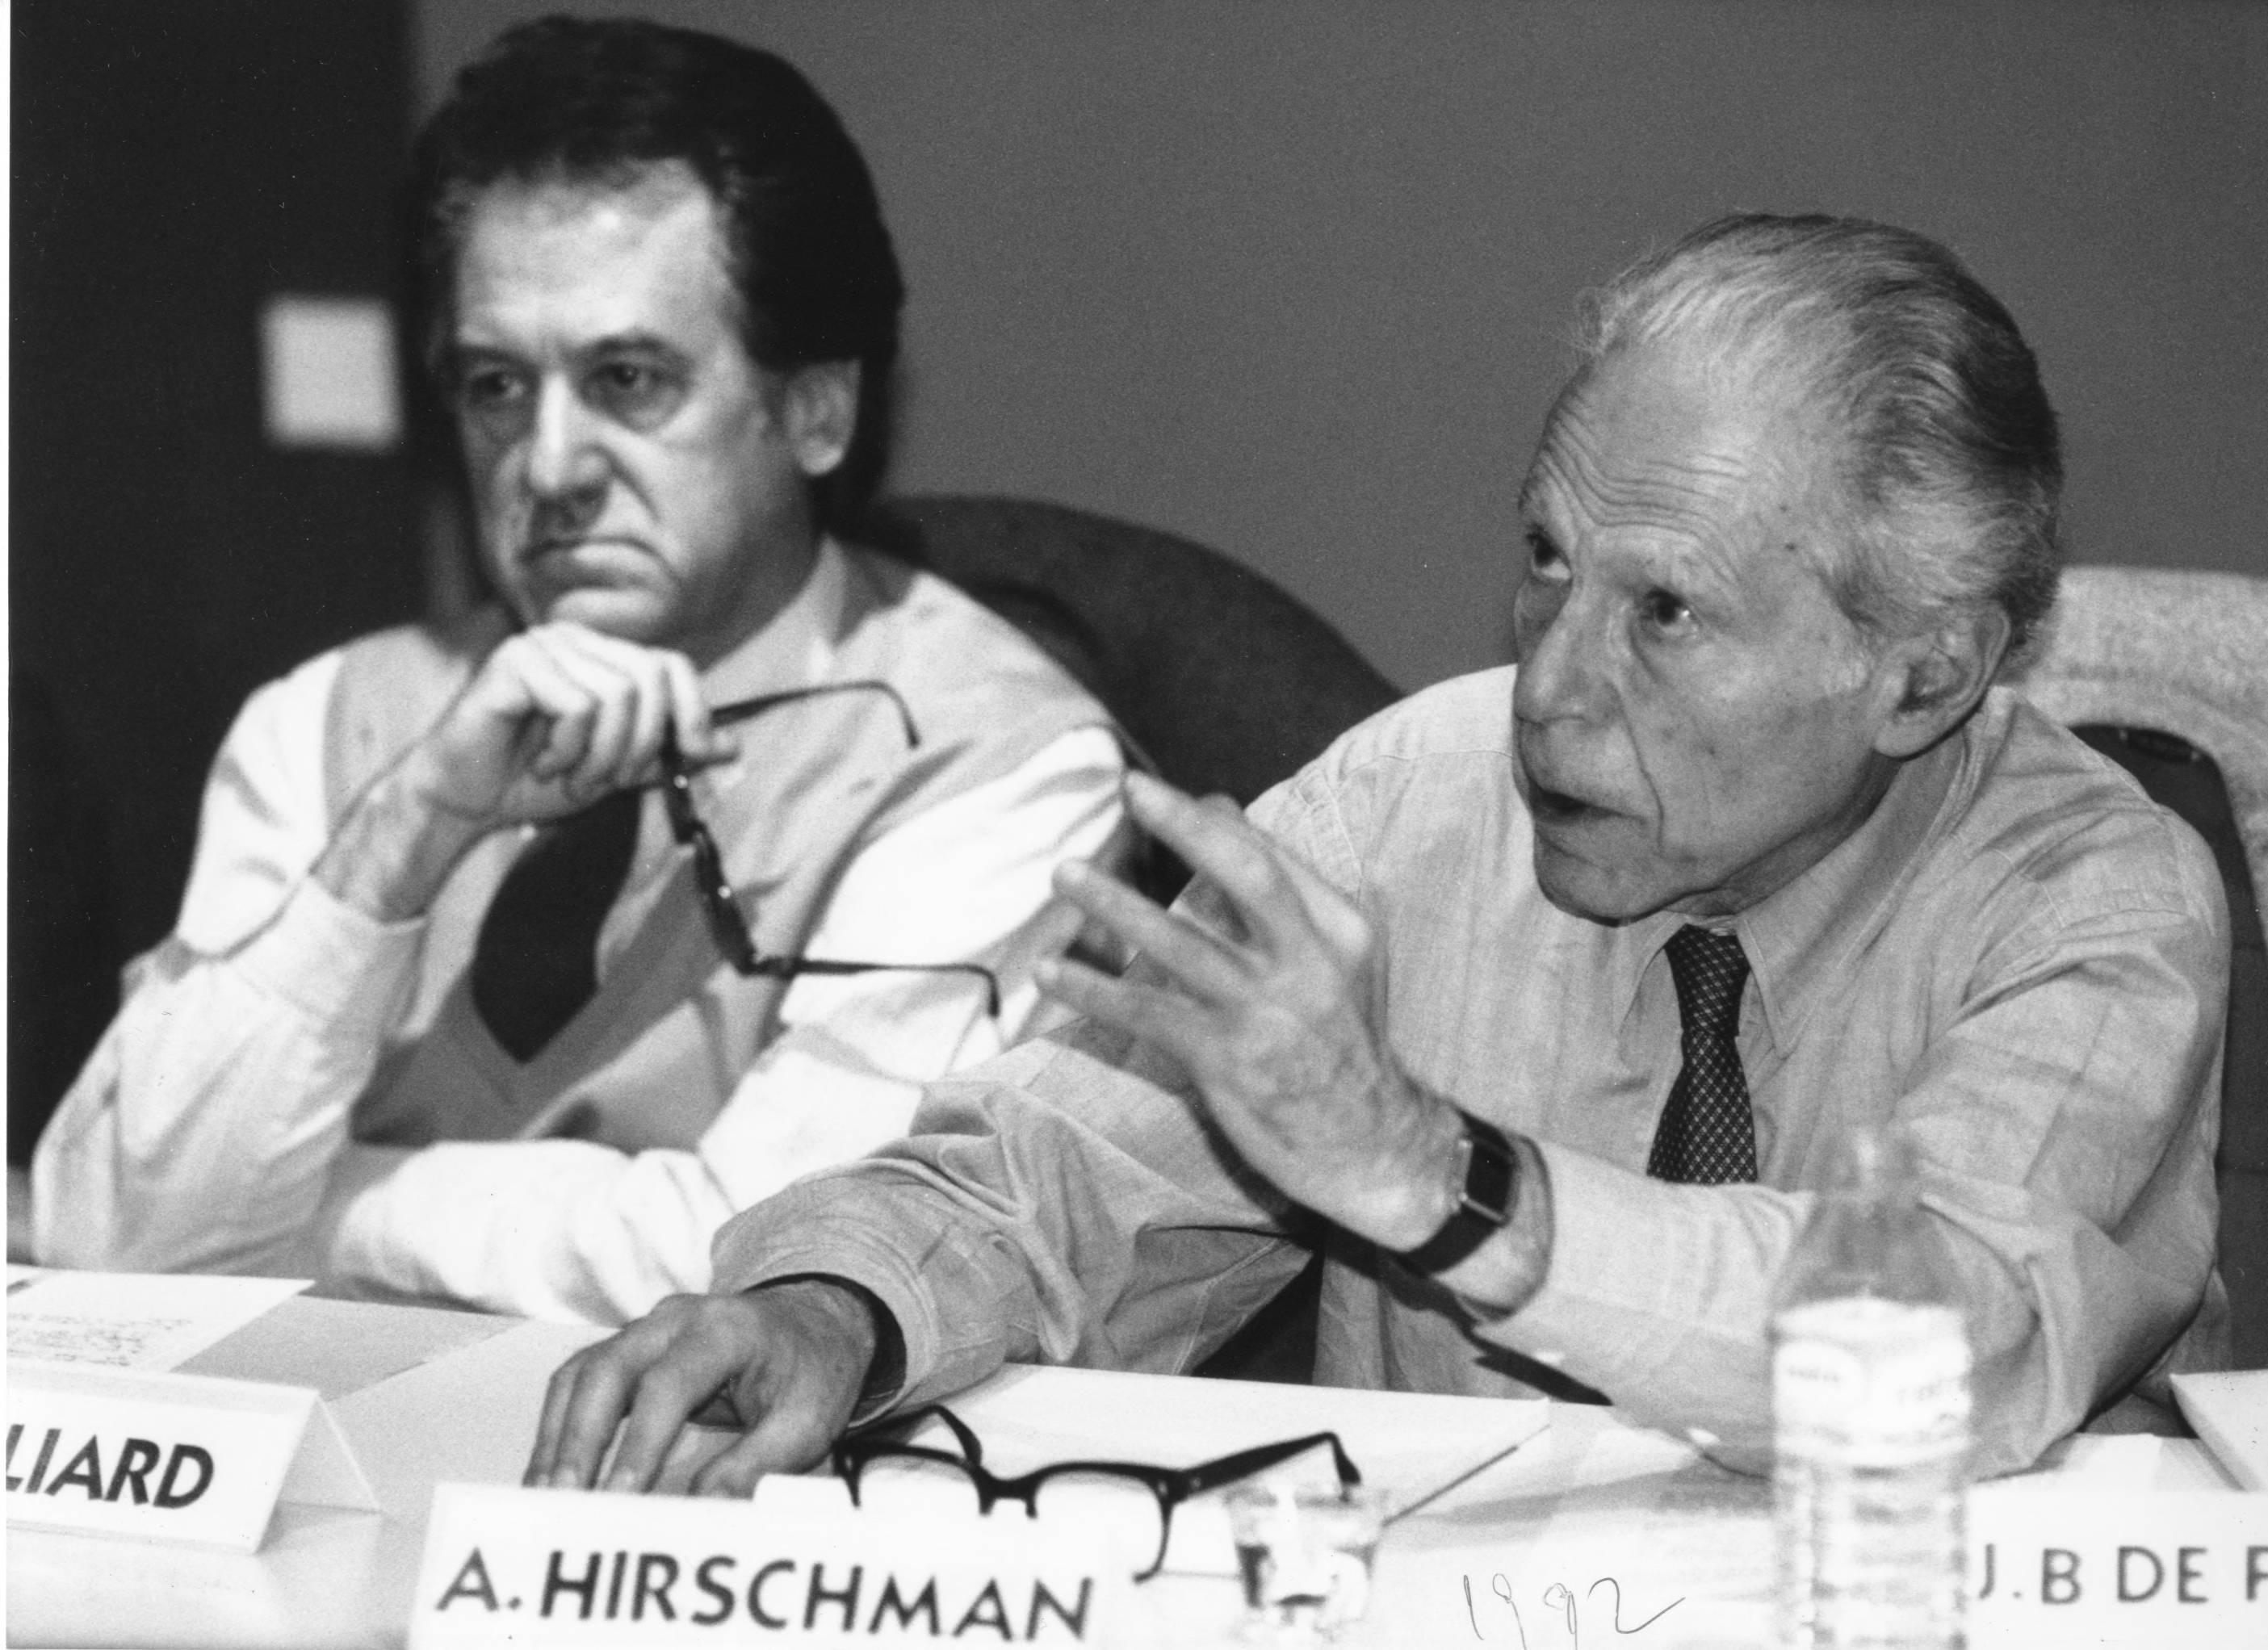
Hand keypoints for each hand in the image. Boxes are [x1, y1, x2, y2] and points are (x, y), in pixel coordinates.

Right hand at [317, 623, 736, 920]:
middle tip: (606, 780)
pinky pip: (578, 704)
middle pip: (651, 679)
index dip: (693, 713)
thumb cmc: (535, 780)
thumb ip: (671, 754)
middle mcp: (576, 639)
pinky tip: (543, 761)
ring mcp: (544, 644)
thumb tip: (734, 745)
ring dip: (601, 755)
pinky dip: (568, 748)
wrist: (466, 802)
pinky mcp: (516, 661)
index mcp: (602, 656)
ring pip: (618, 694)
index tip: (693, 755)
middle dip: (641, 745)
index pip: (673, 666)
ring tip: (569, 774)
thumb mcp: (619, 771)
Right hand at [526, 1279, 877, 1496]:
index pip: (667, 1384)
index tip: (618, 1499)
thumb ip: (756, 1466)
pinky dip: (560, 1427)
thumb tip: (703, 1514)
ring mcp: (646, 1329)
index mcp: (725, 1330)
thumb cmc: (812, 1372)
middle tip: (560, 1502)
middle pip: (608, 1371)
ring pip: (583, 1373)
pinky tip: (551, 1476)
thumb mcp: (807, 1421)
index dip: (638, 1443)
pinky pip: (582, 1381)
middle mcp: (675, 1320)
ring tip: (542, 1499)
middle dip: (577, 1440)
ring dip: (557, 1436)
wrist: (815, 1324)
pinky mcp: (630, 1349)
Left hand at [1035, 772, 1461, 1250]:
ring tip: (1065, 875)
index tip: (1153, 795)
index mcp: (1340, 929)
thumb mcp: (1338, 962)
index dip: (1208, 820)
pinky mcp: (1227, 1060)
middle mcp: (1309, 962)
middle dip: (1186, 828)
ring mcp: (1266, 1012)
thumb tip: (1220, 812)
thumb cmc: (1343, 1044)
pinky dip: (1094, 989)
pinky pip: (1148, 1013)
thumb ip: (1283, 894)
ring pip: (1180, 944)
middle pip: (1244, 875)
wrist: (1370, 1145)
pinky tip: (1052, 972)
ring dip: (1116, 906)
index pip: (1270, 856)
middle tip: (1131, 791)